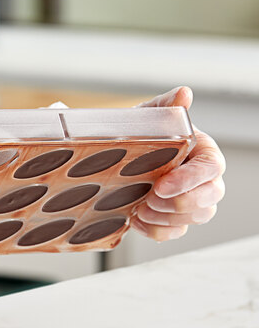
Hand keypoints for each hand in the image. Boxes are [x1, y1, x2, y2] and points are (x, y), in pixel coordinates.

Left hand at [131, 86, 225, 240]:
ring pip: (195, 218)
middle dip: (180, 203)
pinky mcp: (172, 219)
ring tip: (139, 208)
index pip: (211, 167)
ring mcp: (189, 201)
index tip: (161, 186)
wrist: (115, 156)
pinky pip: (174, 233)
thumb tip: (183, 95)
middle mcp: (201, 178)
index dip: (190, 180)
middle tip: (149, 199)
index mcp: (200, 151)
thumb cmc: (138, 135)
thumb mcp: (147, 116)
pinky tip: (134, 219)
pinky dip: (155, 230)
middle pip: (211, 198)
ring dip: (165, 218)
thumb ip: (166, 106)